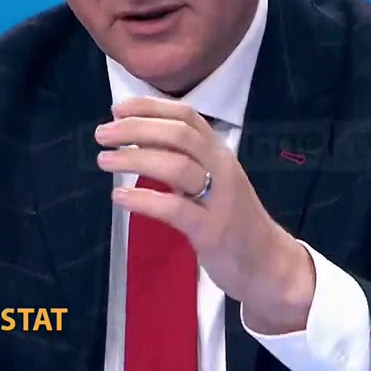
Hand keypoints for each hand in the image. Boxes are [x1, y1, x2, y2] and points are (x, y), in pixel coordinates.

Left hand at [96, 96, 315, 333]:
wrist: (268, 262)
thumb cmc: (233, 219)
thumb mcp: (213, 181)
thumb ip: (184, 160)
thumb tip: (140, 139)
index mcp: (219, 153)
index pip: (187, 116)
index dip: (151, 108)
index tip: (118, 109)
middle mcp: (222, 168)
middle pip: (179, 135)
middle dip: (137, 128)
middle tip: (102, 134)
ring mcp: (219, 199)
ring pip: (177, 166)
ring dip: (136, 158)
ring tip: (104, 160)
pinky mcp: (212, 230)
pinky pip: (175, 209)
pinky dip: (144, 199)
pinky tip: (120, 196)